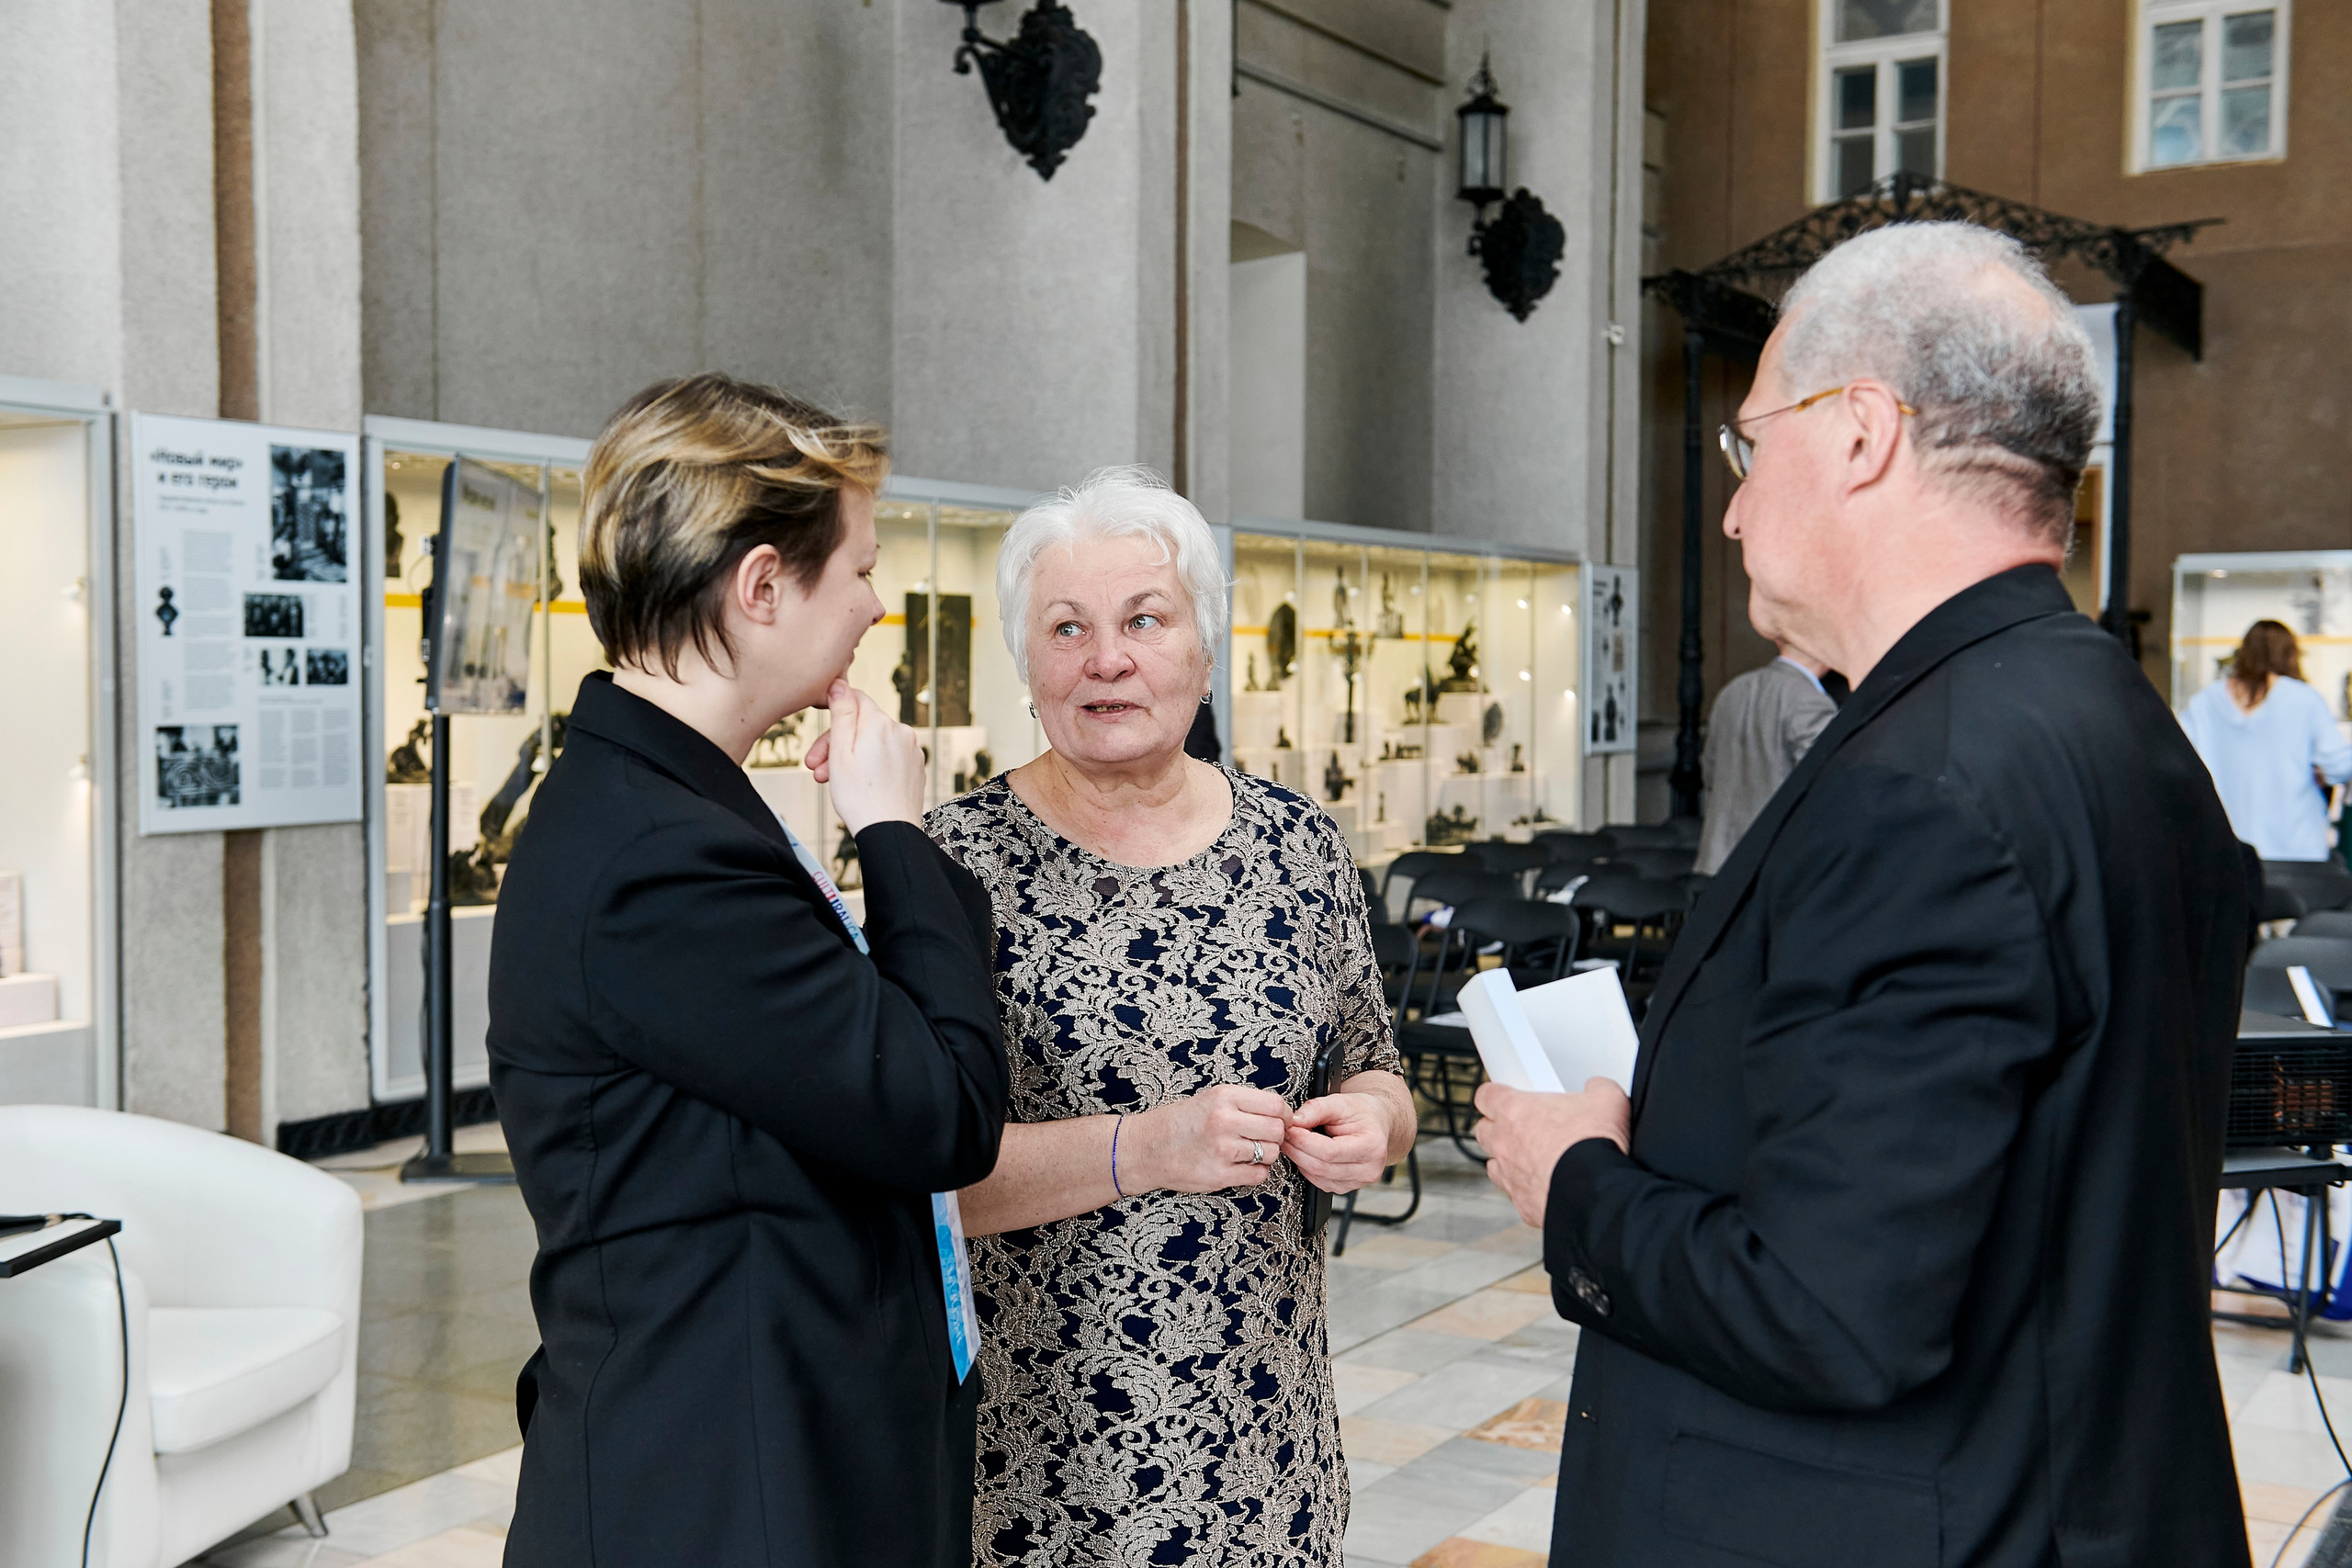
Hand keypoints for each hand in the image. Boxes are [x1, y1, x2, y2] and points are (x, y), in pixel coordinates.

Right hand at [809, 680, 923, 832]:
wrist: (889, 832)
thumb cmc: (861, 798)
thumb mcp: (840, 752)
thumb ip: (841, 713)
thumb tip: (839, 684)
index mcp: (880, 723)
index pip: (855, 698)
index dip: (834, 709)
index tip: (821, 723)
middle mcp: (901, 731)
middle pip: (862, 725)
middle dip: (835, 742)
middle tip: (815, 767)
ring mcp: (911, 750)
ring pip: (873, 743)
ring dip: (850, 757)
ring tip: (830, 780)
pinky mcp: (915, 767)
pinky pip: (887, 757)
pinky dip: (870, 765)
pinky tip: (856, 784)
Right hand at [1126, 1084, 1293, 1194]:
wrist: (1146, 1149)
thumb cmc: (1177, 1123)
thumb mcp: (1210, 1098)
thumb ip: (1243, 1103)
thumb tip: (1279, 1111)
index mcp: (1223, 1097)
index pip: (1275, 1104)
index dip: (1284, 1114)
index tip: (1282, 1119)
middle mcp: (1224, 1121)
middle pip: (1277, 1129)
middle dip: (1276, 1135)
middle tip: (1264, 1137)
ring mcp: (1222, 1150)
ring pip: (1271, 1153)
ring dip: (1266, 1154)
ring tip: (1248, 1151)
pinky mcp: (1220, 1175)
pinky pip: (1258, 1174)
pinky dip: (1256, 1171)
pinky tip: (1241, 1165)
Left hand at [1284, 1092, 1401, 1193]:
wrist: (1375, 1124)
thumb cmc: (1361, 1113)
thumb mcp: (1340, 1102)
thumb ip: (1316, 1109)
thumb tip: (1294, 1120)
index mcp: (1371, 1147)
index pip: (1330, 1151)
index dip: (1304, 1141)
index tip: (1290, 1128)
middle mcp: (1368, 1169)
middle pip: (1321, 1167)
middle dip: (1297, 1150)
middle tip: (1285, 1134)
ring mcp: (1357, 1182)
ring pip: (1317, 1176)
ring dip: (1299, 1159)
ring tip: (1293, 1141)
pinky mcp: (1346, 1188)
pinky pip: (1318, 1182)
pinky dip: (1306, 1167)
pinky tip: (1304, 1153)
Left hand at [1473, 1078, 1629, 1229]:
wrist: (1598, 1190)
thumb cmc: (1594, 1142)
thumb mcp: (1606, 1099)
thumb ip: (1596, 1088)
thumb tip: (1598, 1089)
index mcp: (1515, 1110)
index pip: (1485, 1095)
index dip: (1494, 1095)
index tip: (1505, 1096)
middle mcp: (1504, 1143)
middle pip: (1483, 1131)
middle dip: (1497, 1128)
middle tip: (1523, 1127)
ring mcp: (1510, 1176)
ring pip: (1494, 1165)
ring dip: (1508, 1161)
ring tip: (1534, 1159)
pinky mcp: (1522, 1204)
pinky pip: (1516, 1194)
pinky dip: (1526, 1190)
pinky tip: (1547, 1186)